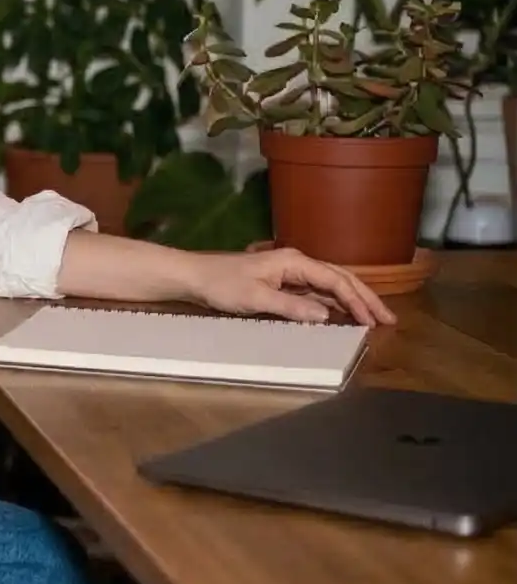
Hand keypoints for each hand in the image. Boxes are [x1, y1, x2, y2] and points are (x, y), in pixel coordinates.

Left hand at [184, 247, 394, 326]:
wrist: (193, 276)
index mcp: (294, 262)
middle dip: (365, 299)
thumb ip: (291, 307)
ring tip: (373, 319)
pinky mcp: (281, 283)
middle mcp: (296, 264)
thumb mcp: (255, 298)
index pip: (336, 280)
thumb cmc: (221, 284)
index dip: (357, 301)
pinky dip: (332, 304)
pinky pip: (315, 293)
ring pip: (330, 286)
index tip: (374, 321)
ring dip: (352, 301)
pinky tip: (342, 316)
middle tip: (389, 319)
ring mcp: (289, 273)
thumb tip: (326, 316)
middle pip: (340, 279)